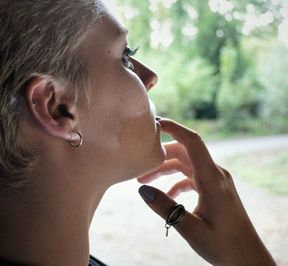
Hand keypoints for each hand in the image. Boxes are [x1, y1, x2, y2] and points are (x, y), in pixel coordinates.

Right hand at [137, 118, 275, 265]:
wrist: (247, 258)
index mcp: (211, 178)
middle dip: (160, 155)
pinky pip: (193, 176)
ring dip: (166, 169)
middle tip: (139, 166)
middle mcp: (215, 174)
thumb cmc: (223, 245)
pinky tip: (167, 194)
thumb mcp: (190, 228)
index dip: (174, 128)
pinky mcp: (215, 189)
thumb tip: (142, 190)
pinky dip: (177, 181)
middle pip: (184, 152)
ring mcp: (216, 181)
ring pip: (187, 164)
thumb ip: (166, 208)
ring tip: (145, 180)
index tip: (154, 123)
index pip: (192, 141)